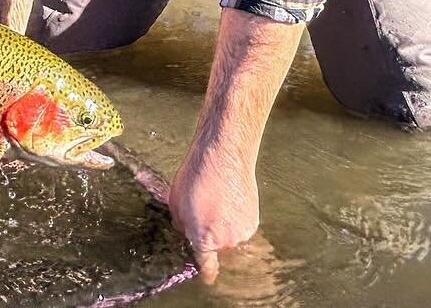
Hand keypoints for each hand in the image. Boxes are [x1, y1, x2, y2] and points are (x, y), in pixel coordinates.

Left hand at [167, 142, 260, 282]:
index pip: (206, 266)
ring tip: (216, 201)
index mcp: (203, 238)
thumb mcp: (176, 202)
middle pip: (216, 248)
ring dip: (223, 227)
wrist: (224, 154)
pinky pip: (240, 227)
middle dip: (209, 236)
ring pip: (230, 238)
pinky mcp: (254, 221)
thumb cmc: (197, 175)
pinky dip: (234, 218)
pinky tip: (228, 199)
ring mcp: (243, 232)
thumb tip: (188, 232)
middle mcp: (226, 241)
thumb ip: (181, 224)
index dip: (206, 272)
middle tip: (204, 211)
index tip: (207, 277)